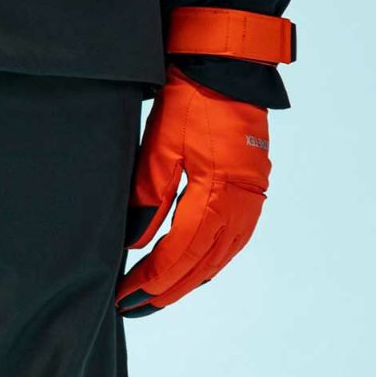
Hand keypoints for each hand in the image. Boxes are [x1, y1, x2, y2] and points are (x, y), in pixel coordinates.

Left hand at [117, 68, 270, 317]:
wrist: (227, 67)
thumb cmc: (192, 100)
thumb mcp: (159, 148)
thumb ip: (147, 200)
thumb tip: (135, 246)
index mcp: (217, 194)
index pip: (179, 254)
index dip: (150, 280)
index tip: (123, 296)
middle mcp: (240, 206)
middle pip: (200, 266)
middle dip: (164, 291)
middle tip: (133, 309)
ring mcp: (250, 202)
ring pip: (217, 260)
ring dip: (186, 283)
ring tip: (155, 298)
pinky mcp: (251, 195)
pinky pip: (230, 245)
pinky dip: (207, 264)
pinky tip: (188, 272)